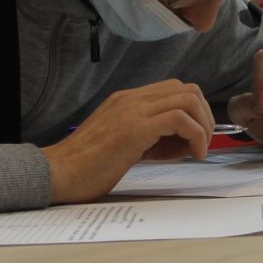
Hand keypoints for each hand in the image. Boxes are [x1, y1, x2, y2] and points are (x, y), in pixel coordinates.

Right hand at [43, 80, 214, 202]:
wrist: (58, 173)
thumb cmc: (87, 166)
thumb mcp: (123, 144)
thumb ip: (149, 138)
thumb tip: (181, 144)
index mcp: (127, 100)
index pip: (174, 90)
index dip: (194, 113)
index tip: (193, 140)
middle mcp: (131, 99)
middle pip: (187, 89)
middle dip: (205, 117)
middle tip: (201, 145)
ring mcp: (132, 110)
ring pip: (189, 98)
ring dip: (203, 126)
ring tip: (197, 151)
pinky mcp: (135, 128)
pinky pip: (181, 119)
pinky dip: (196, 136)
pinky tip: (193, 155)